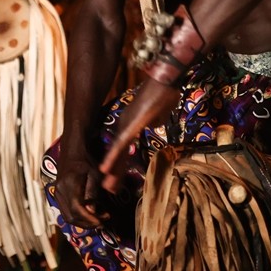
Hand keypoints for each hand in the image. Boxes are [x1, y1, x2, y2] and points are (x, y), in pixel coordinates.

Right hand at [53, 150, 108, 229]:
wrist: (72, 150)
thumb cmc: (86, 159)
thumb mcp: (94, 174)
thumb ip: (92, 193)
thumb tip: (93, 212)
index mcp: (69, 185)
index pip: (77, 209)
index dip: (90, 219)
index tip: (103, 221)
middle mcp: (59, 191)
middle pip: (71, 217)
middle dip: (87, 223)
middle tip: (102, 222)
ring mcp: (56, 193)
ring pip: (67, 216)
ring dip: (82, 222)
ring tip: (97, 220)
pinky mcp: (57, 194)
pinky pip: (65, 211)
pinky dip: (77, 216)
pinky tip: (88, 214)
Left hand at [98, 78, 181, 192]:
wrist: (165, 81)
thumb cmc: (164, 94)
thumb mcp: (159, 113)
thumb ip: (154, 121)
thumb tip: (154, 125)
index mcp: (129, 123)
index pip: (122, 148)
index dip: (119, 163)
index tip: (116, 178)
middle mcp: (124, 125)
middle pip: (117, 153)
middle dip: (114, 171)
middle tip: (110, 189)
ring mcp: (126, 125)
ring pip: (116, 152)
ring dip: (112, 170)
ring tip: (106, 187)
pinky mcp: (131, 125)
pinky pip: (120, 145)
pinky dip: (111, 158)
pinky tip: (105, 169)